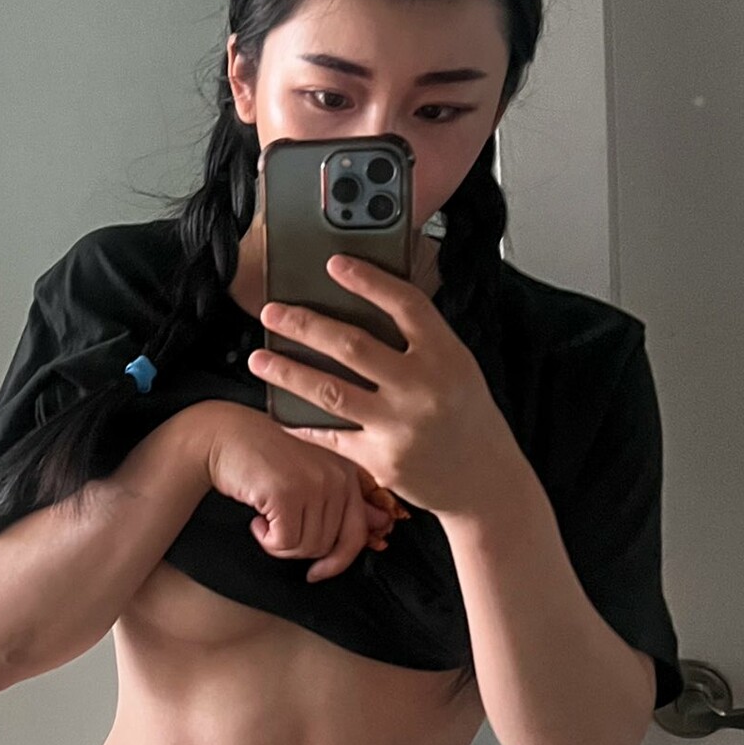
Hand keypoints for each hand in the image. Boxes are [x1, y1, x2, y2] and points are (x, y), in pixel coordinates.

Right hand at [202, 402, 400, 582]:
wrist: (224, 436)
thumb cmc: (264, 459)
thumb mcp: (312, 474)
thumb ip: (343, 501)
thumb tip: (378, 527)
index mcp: (348, 473)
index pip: (356, 534)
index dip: (337, 562)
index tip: (317, 572)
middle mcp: (337, 477)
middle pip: (326, 546)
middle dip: (297, 549)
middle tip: (277, 529)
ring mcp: (314, 484)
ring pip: (305, 548)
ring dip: (279, 545)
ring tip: (266, 519)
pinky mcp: (288, 493)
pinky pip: (283, 543)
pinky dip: (266, 540)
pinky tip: (257, 520)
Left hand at [246, 254, 519, 519]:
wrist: (485, 480)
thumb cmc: (465, 415)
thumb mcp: (457, 367)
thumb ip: (419, 340)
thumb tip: (364, 304)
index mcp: (446, 355)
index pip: (405, 304)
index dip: (368, 281)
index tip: (333, 263)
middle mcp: (423, 387)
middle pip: (351, 346)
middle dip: (303, 325)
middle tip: (271, 312)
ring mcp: (400, 426)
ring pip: (329, 390)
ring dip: (286, 372)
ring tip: (258, 358)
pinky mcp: (381, 459)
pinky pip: (330, 434)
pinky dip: (300, 421)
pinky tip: (277, 408)